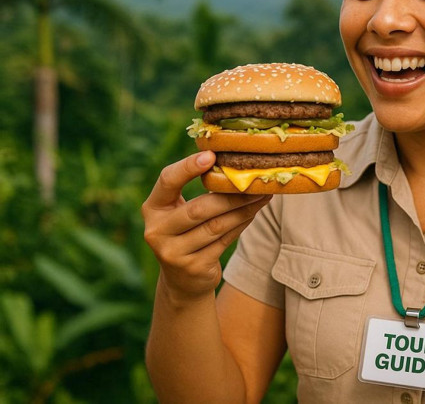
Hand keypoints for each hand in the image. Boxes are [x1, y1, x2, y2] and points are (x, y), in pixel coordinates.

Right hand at [142, 151, 271, 302]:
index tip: (212, 155)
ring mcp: (173, 252)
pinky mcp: (193, 267)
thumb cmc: (186, 233)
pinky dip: (242, 224)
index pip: (167, 181)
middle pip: (200, 208)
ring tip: (262, 196)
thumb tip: (234, 161)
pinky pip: (225, 240)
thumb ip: (195, 189)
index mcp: (152, 208)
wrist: (182, 280)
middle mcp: (157, 231)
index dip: (188, 167)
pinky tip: (253, 212)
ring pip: (217, 225)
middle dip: (231, 195)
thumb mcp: (179, 212)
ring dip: (243, 209)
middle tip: (256, 181)